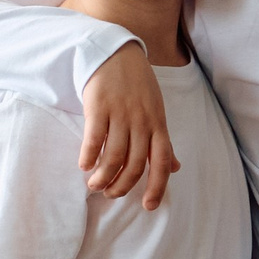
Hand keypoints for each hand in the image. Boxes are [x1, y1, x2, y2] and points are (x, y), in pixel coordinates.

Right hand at [80, 42, 177, 207]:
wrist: (116, 52)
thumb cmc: (137, 86)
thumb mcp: (156, 112)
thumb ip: (163, 141)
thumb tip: (175, 168)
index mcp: (157, 125)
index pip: (162, 162)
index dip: (157, 187)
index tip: (148, 206)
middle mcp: (141, 122)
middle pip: (135, 165)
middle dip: (122, 186)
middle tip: (109, 194)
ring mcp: (120, 114)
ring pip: (114, 157)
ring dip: (103, 177)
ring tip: (94, 184)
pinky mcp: (99, 106)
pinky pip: (94, 139)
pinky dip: (88, 157)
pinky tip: (84, 165)